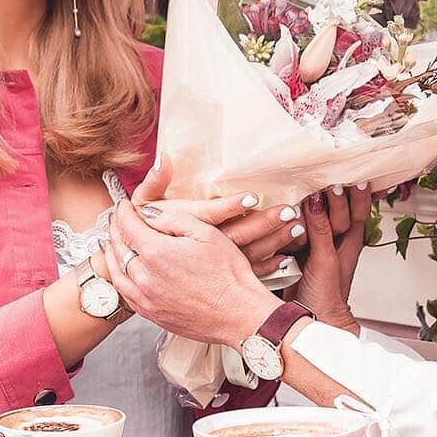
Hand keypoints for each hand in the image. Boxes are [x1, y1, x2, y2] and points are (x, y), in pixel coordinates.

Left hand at [106, 200, 278, 348]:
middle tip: (115, 219)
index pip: (129, 225)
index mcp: (156, 252)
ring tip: (109, 242)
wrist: (239, 314)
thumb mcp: (205, 233)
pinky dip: (118, 278)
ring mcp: (146, 298)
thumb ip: (173, 218)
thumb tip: (148, 213)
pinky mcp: (151, 314)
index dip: (124, 212)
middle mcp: (144, 276)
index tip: (124, 205)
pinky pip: (125, 293)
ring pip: (117, 272)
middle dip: (115, 230)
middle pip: (119, 248)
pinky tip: (121, 272)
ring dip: (110, 254)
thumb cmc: (228, 273)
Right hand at [133, 155, 307, 277]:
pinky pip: (248, 273)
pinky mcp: (219, 279)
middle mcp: (200, 250)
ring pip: (248, 253)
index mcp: (185, 226)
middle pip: (237, 235)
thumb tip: (163, 157)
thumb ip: (155, 183)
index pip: (210, 215)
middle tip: (290, 211)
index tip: (252, 196)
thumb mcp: (144, 206)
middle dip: (264, 223)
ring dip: (273, 240)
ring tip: (297, 225)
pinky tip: (287, 258)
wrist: (139, 278)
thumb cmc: (142, 236)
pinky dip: (269, 266)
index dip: (229, 206)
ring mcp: (212, 267)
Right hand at [288, 185, 369, 334]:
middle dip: (333, 194)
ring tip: (308, 191)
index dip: (356, 191)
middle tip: (325, 184)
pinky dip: (296, 216)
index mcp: (351, 238)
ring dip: (314, 203)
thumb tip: (317, 199)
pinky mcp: (299, 245)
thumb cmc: (325, 297)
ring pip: (317, 212)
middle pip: (337, 206)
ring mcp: (317, 240)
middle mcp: (336, 236)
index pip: (359, 206)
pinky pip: (299, 224)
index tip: (346, 178)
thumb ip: (322, 230)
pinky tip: (290, 209)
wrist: (310, 319)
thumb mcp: (325, 261)